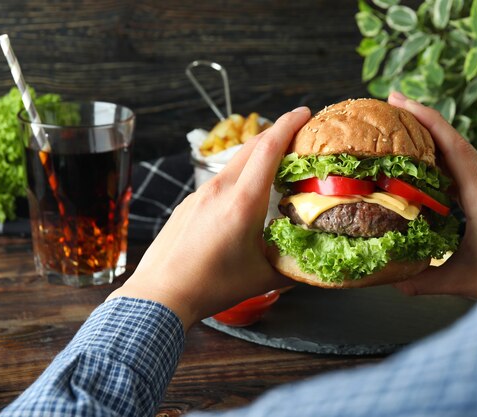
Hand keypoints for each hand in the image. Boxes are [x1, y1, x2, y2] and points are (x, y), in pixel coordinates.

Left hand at [107, 107, 311, 328]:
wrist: (161, 294)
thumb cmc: (211, 286)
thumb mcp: (263, 277)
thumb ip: (294, 264)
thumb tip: (316, 260)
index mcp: (242, 202)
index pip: (268, 149)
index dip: (288, 125)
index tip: (304, 113)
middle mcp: (219, 190)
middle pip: (252, 147)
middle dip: (277, 133)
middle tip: (297, 134)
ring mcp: (200, 195)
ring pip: (234, 163)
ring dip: (257, 156)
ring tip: (275, 166)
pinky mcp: (188, 203)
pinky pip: (219, 180)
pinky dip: (239, 176)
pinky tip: (244, 195)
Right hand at [388, 92, 476, 298]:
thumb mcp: (462, 281)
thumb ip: (422, 281)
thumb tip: (389, 279)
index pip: (453, 147)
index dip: (427, 120)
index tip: (400, 101)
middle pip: (455, 139)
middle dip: (423, 117)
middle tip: (392, 102)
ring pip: (462, 148)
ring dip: (434, 131)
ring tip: (404, 123)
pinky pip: (467, 162)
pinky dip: (444, 151)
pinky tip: (427, 155)